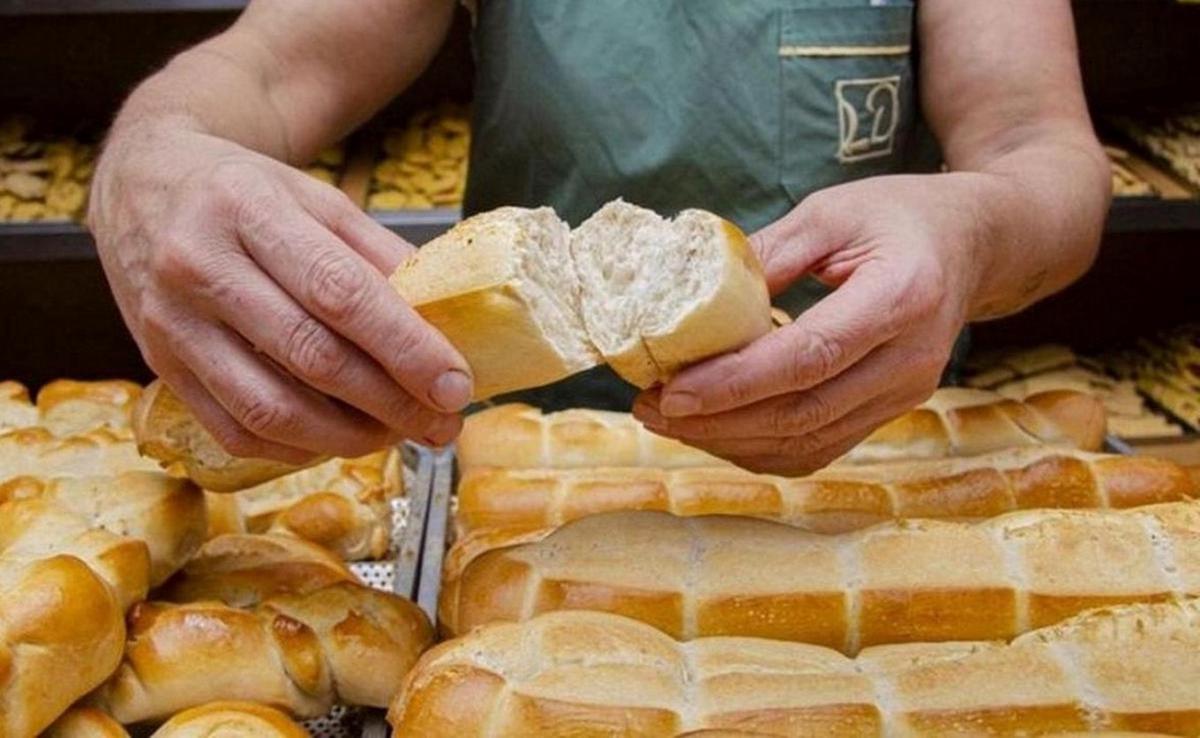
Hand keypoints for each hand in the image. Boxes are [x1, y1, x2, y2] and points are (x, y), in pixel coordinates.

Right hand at [89, 125, 470, 461]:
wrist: (143, 189)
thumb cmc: (246, 194)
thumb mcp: (317, 199)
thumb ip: (379, 256)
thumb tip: (446, 323)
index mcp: (248, 208)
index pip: (339, 292)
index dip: (406, 347)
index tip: (456, 384)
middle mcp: (199, 265)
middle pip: (312, 356)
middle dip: (391, 402)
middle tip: (442, 422)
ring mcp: (171, 322)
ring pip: (271, 407)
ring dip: (348, 436)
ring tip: (397, 432)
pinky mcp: (159, 366)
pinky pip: (235, 430)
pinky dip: (297, 446)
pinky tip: (338, 437)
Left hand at [633, 174, 988, 474]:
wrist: (972, 244)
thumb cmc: (898, 216)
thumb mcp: (831, 212)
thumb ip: (765, 255)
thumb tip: (686, 297)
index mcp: (901, 297)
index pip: (809, 358)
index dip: (735, 383)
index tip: (672, 391)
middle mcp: (910, 360)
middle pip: (803, 414)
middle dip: (716, 421)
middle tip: (650, 408)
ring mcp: (905, 395)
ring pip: (806, 443)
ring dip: (729, 441)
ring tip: (666, 420)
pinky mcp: (890, 411)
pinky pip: (818, 447)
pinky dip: (759, 447)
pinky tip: (713, 428)